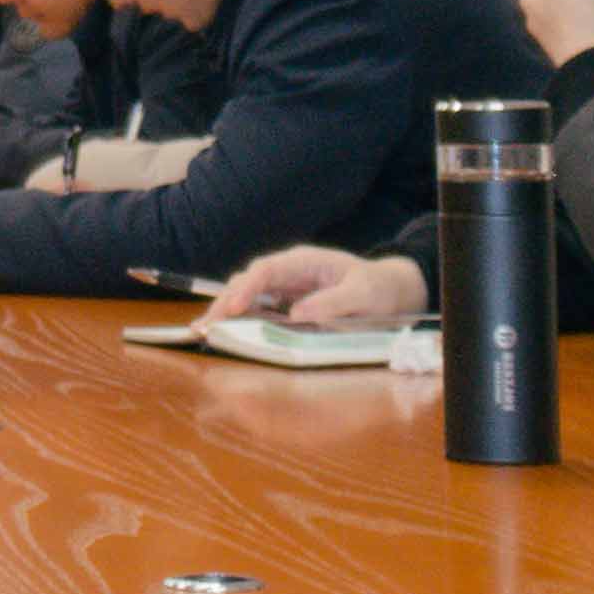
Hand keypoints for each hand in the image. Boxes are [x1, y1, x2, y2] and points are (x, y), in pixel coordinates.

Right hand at [215, 247, 427, 328]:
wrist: (388, 291)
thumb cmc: (378, 289)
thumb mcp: (363, 295)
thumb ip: (332, 302)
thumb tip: (296, 314)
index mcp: (305, 261)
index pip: (267, 270)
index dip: (247, 288)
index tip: (234, 308)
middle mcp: (288, 271)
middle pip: (248, 281)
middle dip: (226, 301)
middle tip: (207, 326)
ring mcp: (284, 286)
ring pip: (246, 293)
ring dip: (226, 311)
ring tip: (206, 331)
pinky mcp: (284, 302)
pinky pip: (256, 308)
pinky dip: (238, 319)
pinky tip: (223, 332)